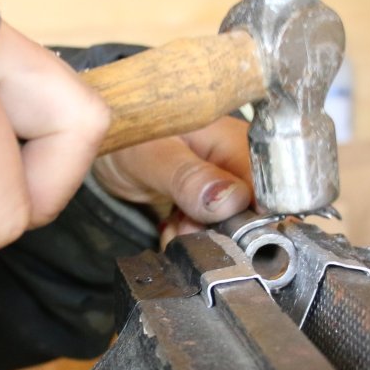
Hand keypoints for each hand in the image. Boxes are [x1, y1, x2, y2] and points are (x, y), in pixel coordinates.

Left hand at [92, 116, 252, 242]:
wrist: (101, 139)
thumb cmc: (124, 133)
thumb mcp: (152, 154)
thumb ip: (189, 178)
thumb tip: (231, 200)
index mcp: (238, 141)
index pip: (268, 190)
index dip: (248, 221)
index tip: (217, 231)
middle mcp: (238, 161)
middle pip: (252, 215)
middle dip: (218, 234)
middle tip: (184, 227)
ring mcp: (224, 180)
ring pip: (231, 228)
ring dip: (201, 236)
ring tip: (174, 225)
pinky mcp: (209, 196)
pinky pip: (213, 228)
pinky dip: (192, 235)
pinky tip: (174, 225)